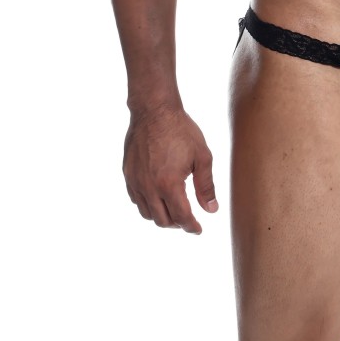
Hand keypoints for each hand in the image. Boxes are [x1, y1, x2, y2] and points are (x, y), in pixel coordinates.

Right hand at [123, 103, 217, 233]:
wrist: (154, 111)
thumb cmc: (181, 130)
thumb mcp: (202, 156)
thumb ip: (206, 185)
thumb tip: (212, 209)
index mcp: (170, 184)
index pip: (181, 217)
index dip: (191, 226)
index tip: (198, 229)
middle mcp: (149, 187)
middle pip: (162, 220)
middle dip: (177, 224)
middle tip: (188, 220)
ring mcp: (136, 181)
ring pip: (146, 213)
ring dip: (161, 217)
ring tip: (174, 210)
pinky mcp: (127, 174)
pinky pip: (136, 199)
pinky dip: (148, 205)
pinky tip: (158, 198)